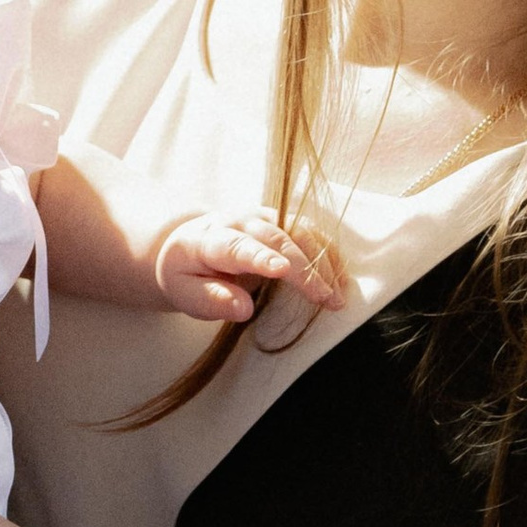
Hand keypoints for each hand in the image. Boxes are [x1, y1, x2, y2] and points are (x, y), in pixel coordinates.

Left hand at [150, 209, 344, 325]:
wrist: (188, 245)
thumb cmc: (187, 273)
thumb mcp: (184, 293)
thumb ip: (210, 300)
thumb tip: (243, 309)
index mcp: (209, 239)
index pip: (237, 246)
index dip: (260, 257)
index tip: (282, 270)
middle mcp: (239, 221)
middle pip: (277, 239)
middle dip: (305, 269)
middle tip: (327, 299)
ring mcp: (262, 217)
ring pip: (299, 231)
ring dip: (323, 262)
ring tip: (338, 295)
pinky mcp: (279, 219)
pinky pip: (309, 231)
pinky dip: (328, 253)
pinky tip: (341, 278)